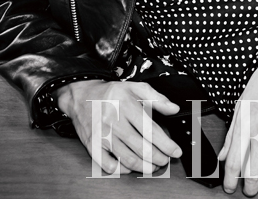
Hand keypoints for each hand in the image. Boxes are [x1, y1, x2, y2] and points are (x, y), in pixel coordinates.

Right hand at [55, 79, 182, 174]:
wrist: (82, 96)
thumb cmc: (111, 93)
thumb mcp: (135, 87)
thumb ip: (157, 98)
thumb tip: (174, 109)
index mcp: (126, 105)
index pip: (151, 130)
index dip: (166, 144)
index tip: (175, 151)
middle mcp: (114, 121)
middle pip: (141, 147)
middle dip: (158, 158)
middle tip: (165, 160)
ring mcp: (102, 135)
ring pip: (127, 159)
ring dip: (144, 166)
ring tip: (153, 166)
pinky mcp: (92, 145)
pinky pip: (109, 165)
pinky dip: (122, 170)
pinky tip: (130, 167)